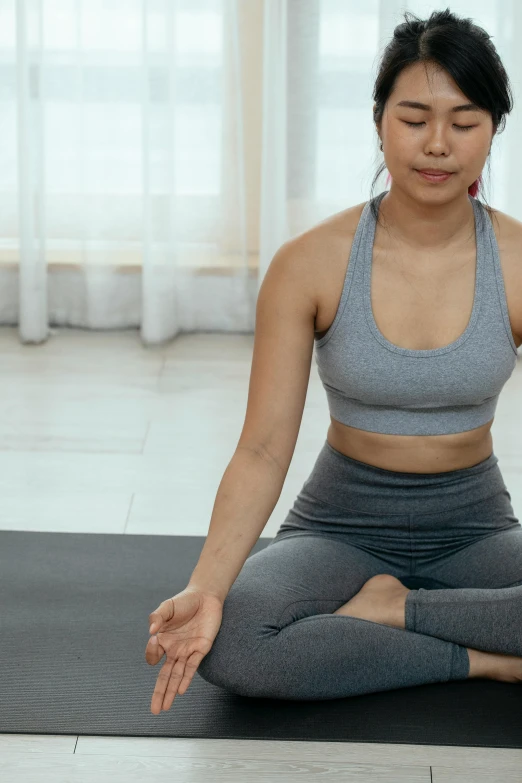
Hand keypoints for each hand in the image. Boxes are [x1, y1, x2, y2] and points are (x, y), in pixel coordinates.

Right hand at [145, 586, 223, 713]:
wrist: (206, 596)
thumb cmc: (185, 601)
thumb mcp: (167, 606)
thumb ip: (157, 616)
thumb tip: (151, 631)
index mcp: (163, 640)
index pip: (152, 656)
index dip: (151, 652)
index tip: (154, 639)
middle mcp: (174, 649)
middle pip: (164, 676)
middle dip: (159, 693)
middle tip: (154, 710)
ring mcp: (187, 650)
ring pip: (177, 676)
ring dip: (171, 692)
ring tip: (164, 708)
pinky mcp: (201, 648)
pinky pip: (192, 667)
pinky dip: (186, 678)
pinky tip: (181, 690)